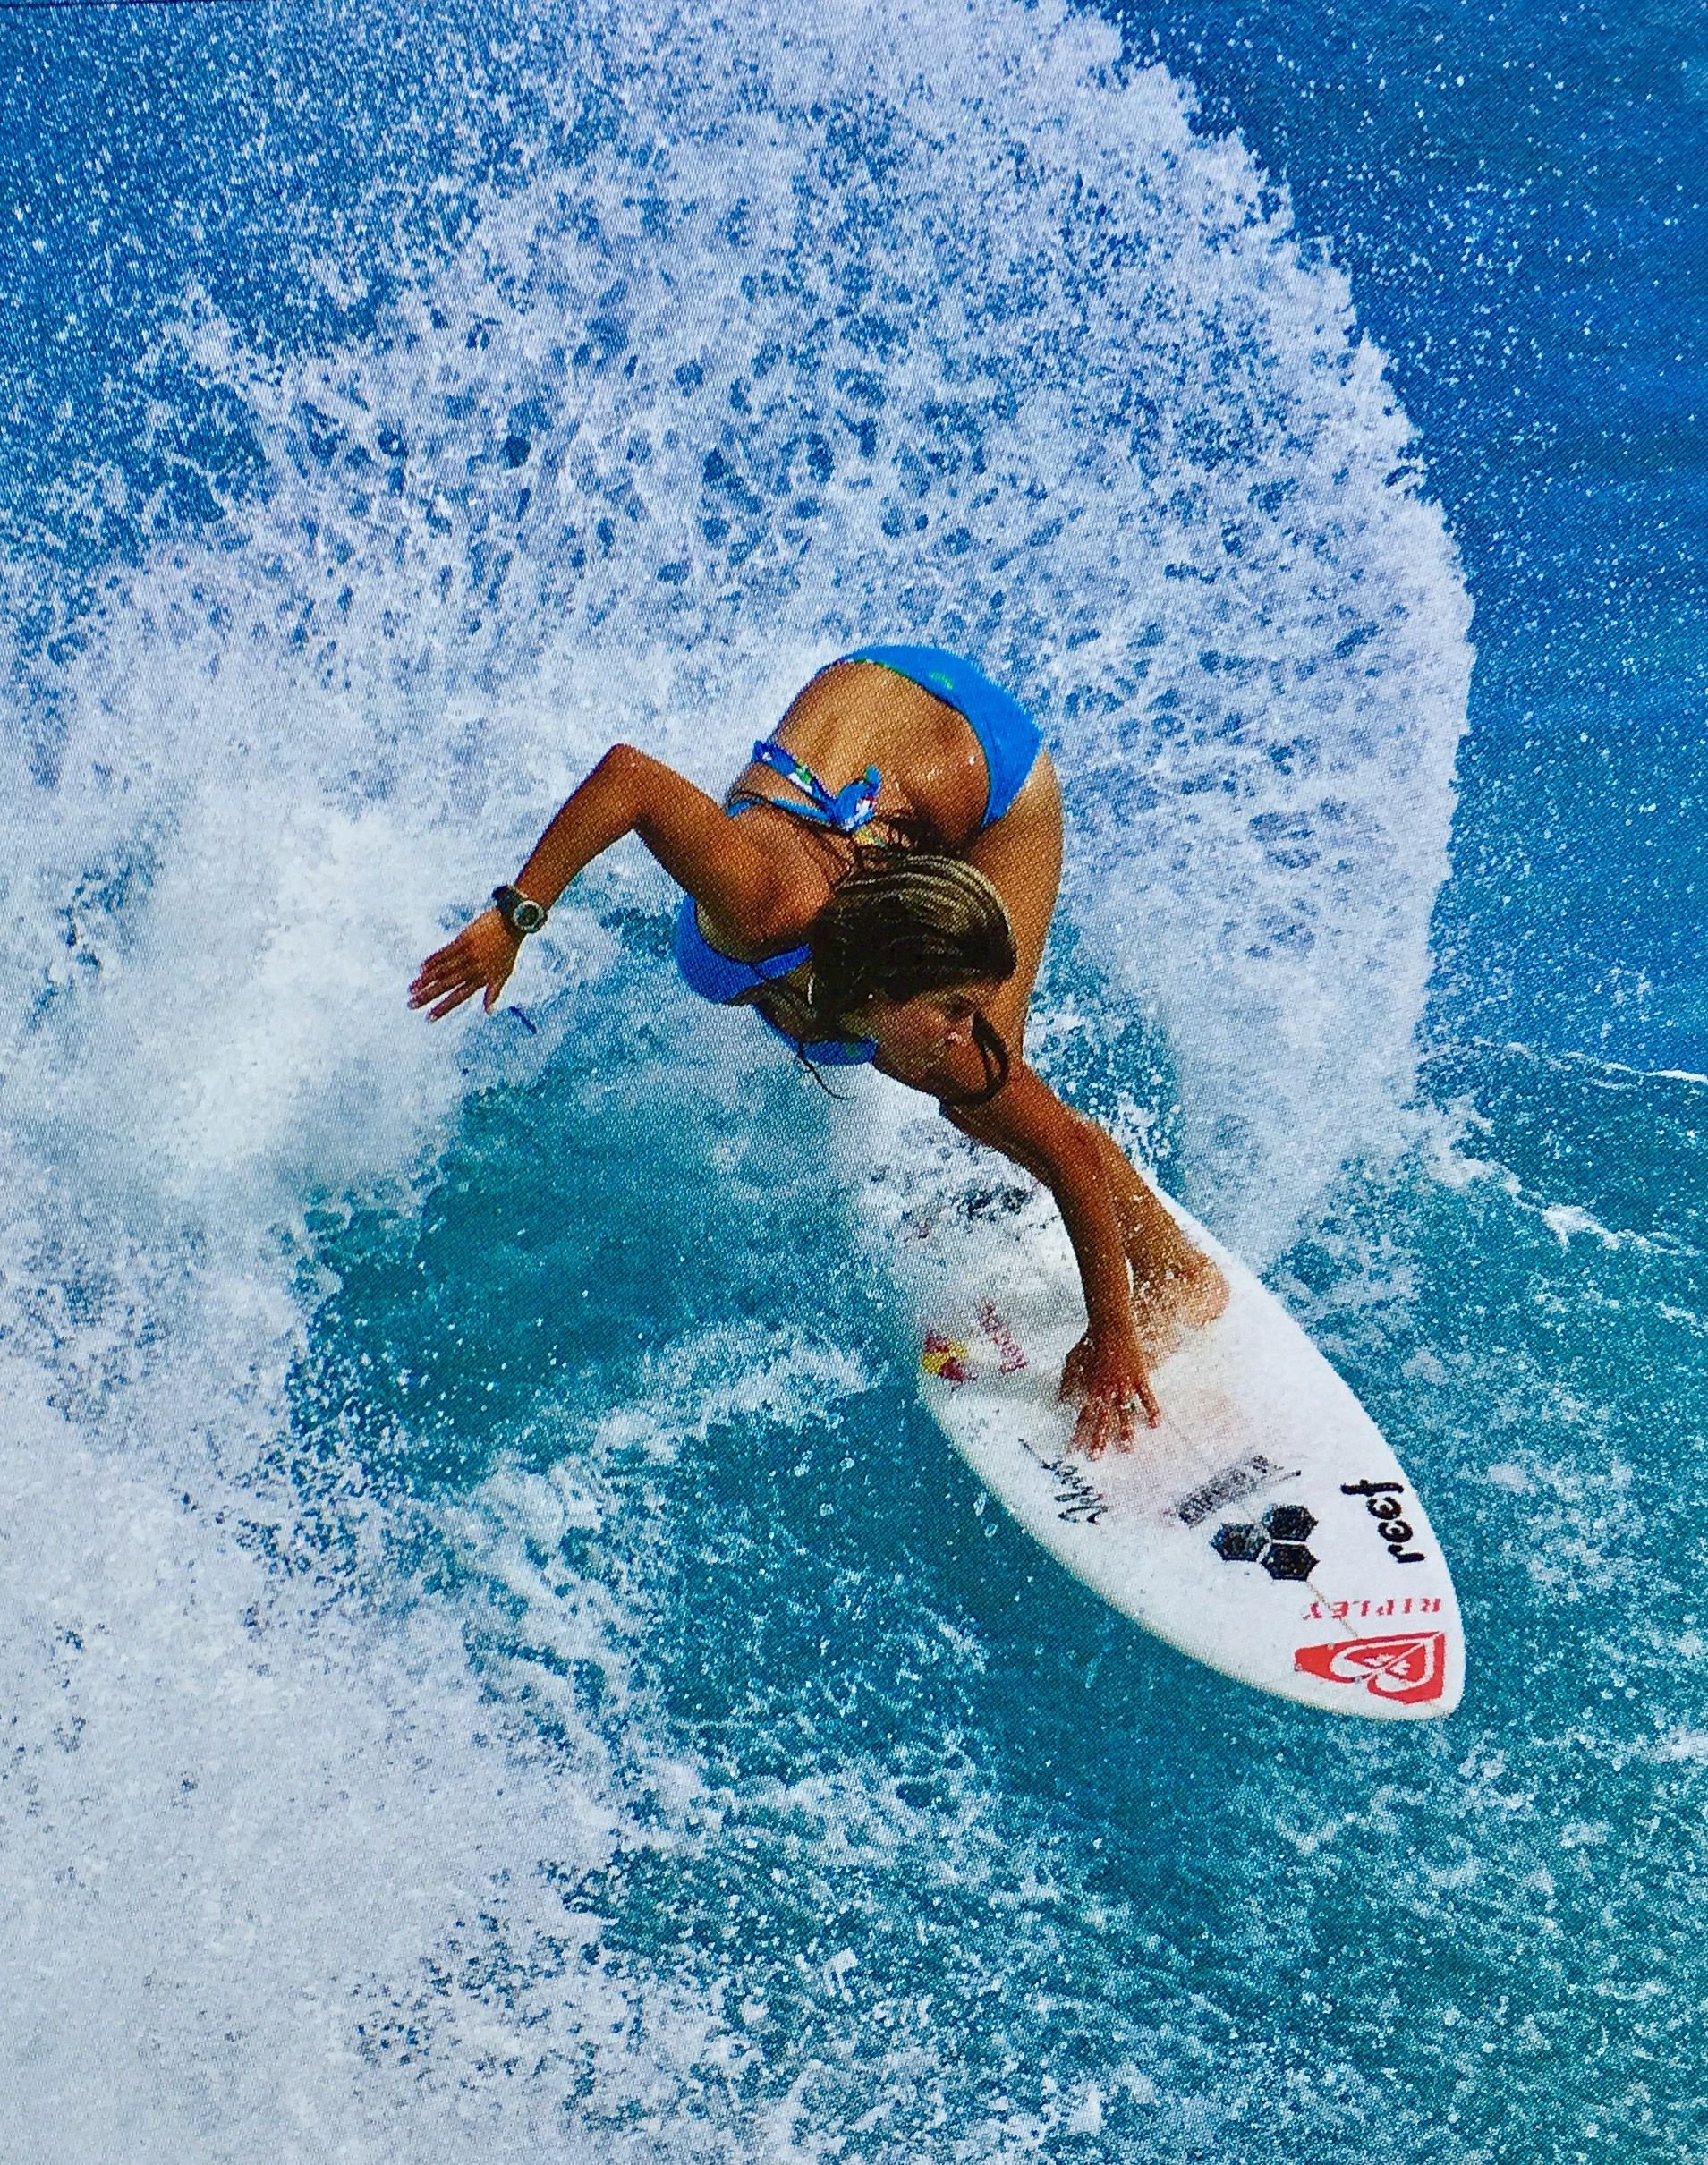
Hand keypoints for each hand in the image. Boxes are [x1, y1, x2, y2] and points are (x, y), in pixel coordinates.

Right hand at [408, 907, 522, 1020]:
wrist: (512, 923)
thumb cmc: (508, 950)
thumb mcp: (504, 974)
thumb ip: (493, 993)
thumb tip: (489, 1013)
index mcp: (482, 979)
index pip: (459, 997)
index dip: (443, 1008)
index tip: (429, 1017)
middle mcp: (473, 968)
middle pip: (446, 985)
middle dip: (428, 996)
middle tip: (411, 1004)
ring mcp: (468, 954)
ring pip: (443, 969)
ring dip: (426, 980)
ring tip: (412, 988)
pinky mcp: (464, 940)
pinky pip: (445, 952)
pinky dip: (433, 960)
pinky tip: (422, 968)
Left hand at [1058, 1328, 1159, 1456]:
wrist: (1110, 1325)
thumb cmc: (1089, 1343)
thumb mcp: (1071, 1361)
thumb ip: (1067, 1383)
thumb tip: (1060, 1402)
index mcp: (1089, 1387)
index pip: (1082, 1416)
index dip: (1078, 1433)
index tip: (1073, 1449)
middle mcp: (1106, 1389)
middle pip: (1102, 1419)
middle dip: (1098, 1439)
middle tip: (1096, 1457)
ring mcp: (1124, 1384)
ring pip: (1124, 1412)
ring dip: (1125, 1431)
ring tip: (1127, 1448)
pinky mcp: (1139, 1376)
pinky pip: (1146, 1397)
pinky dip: (1151, 1410)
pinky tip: (1155, 1424)